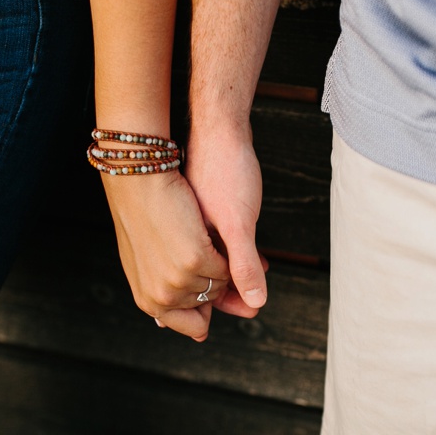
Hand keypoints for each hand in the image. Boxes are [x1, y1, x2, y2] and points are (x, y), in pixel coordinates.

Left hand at [102, 169, 231, 340]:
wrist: (140, 181)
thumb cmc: (147, 217)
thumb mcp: (151, 261)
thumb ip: (171, 296)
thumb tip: (199, 334)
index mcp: (149, 300)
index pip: (191, 326)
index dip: (206, 311)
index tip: (211, 294)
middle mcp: (162, 297)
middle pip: (210, 302)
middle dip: (214, 281)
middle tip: (204, 252)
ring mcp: (178, 281)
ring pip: (220, 284)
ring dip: (221, 264)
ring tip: (205, 239)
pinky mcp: (194, 261)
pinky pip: (227, 267)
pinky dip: (227, 251)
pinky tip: (211, 232)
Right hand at [185, 120, 267, 317]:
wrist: (218, 127)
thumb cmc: (226, 171)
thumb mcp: (238, 224)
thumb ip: (243, 263)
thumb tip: (256, 302)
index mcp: (183, 246)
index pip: (198, 291)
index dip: (225, 301)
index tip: (251, 308)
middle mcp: (178, 239)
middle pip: (201, 280)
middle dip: (228, 290)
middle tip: (254, 302)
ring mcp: (186, 224)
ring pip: (208, 262)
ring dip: (231, 272)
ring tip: (256, 278)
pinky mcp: (196, 210)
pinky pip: (211, 242)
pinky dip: (230, 252)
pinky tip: (251, 255)